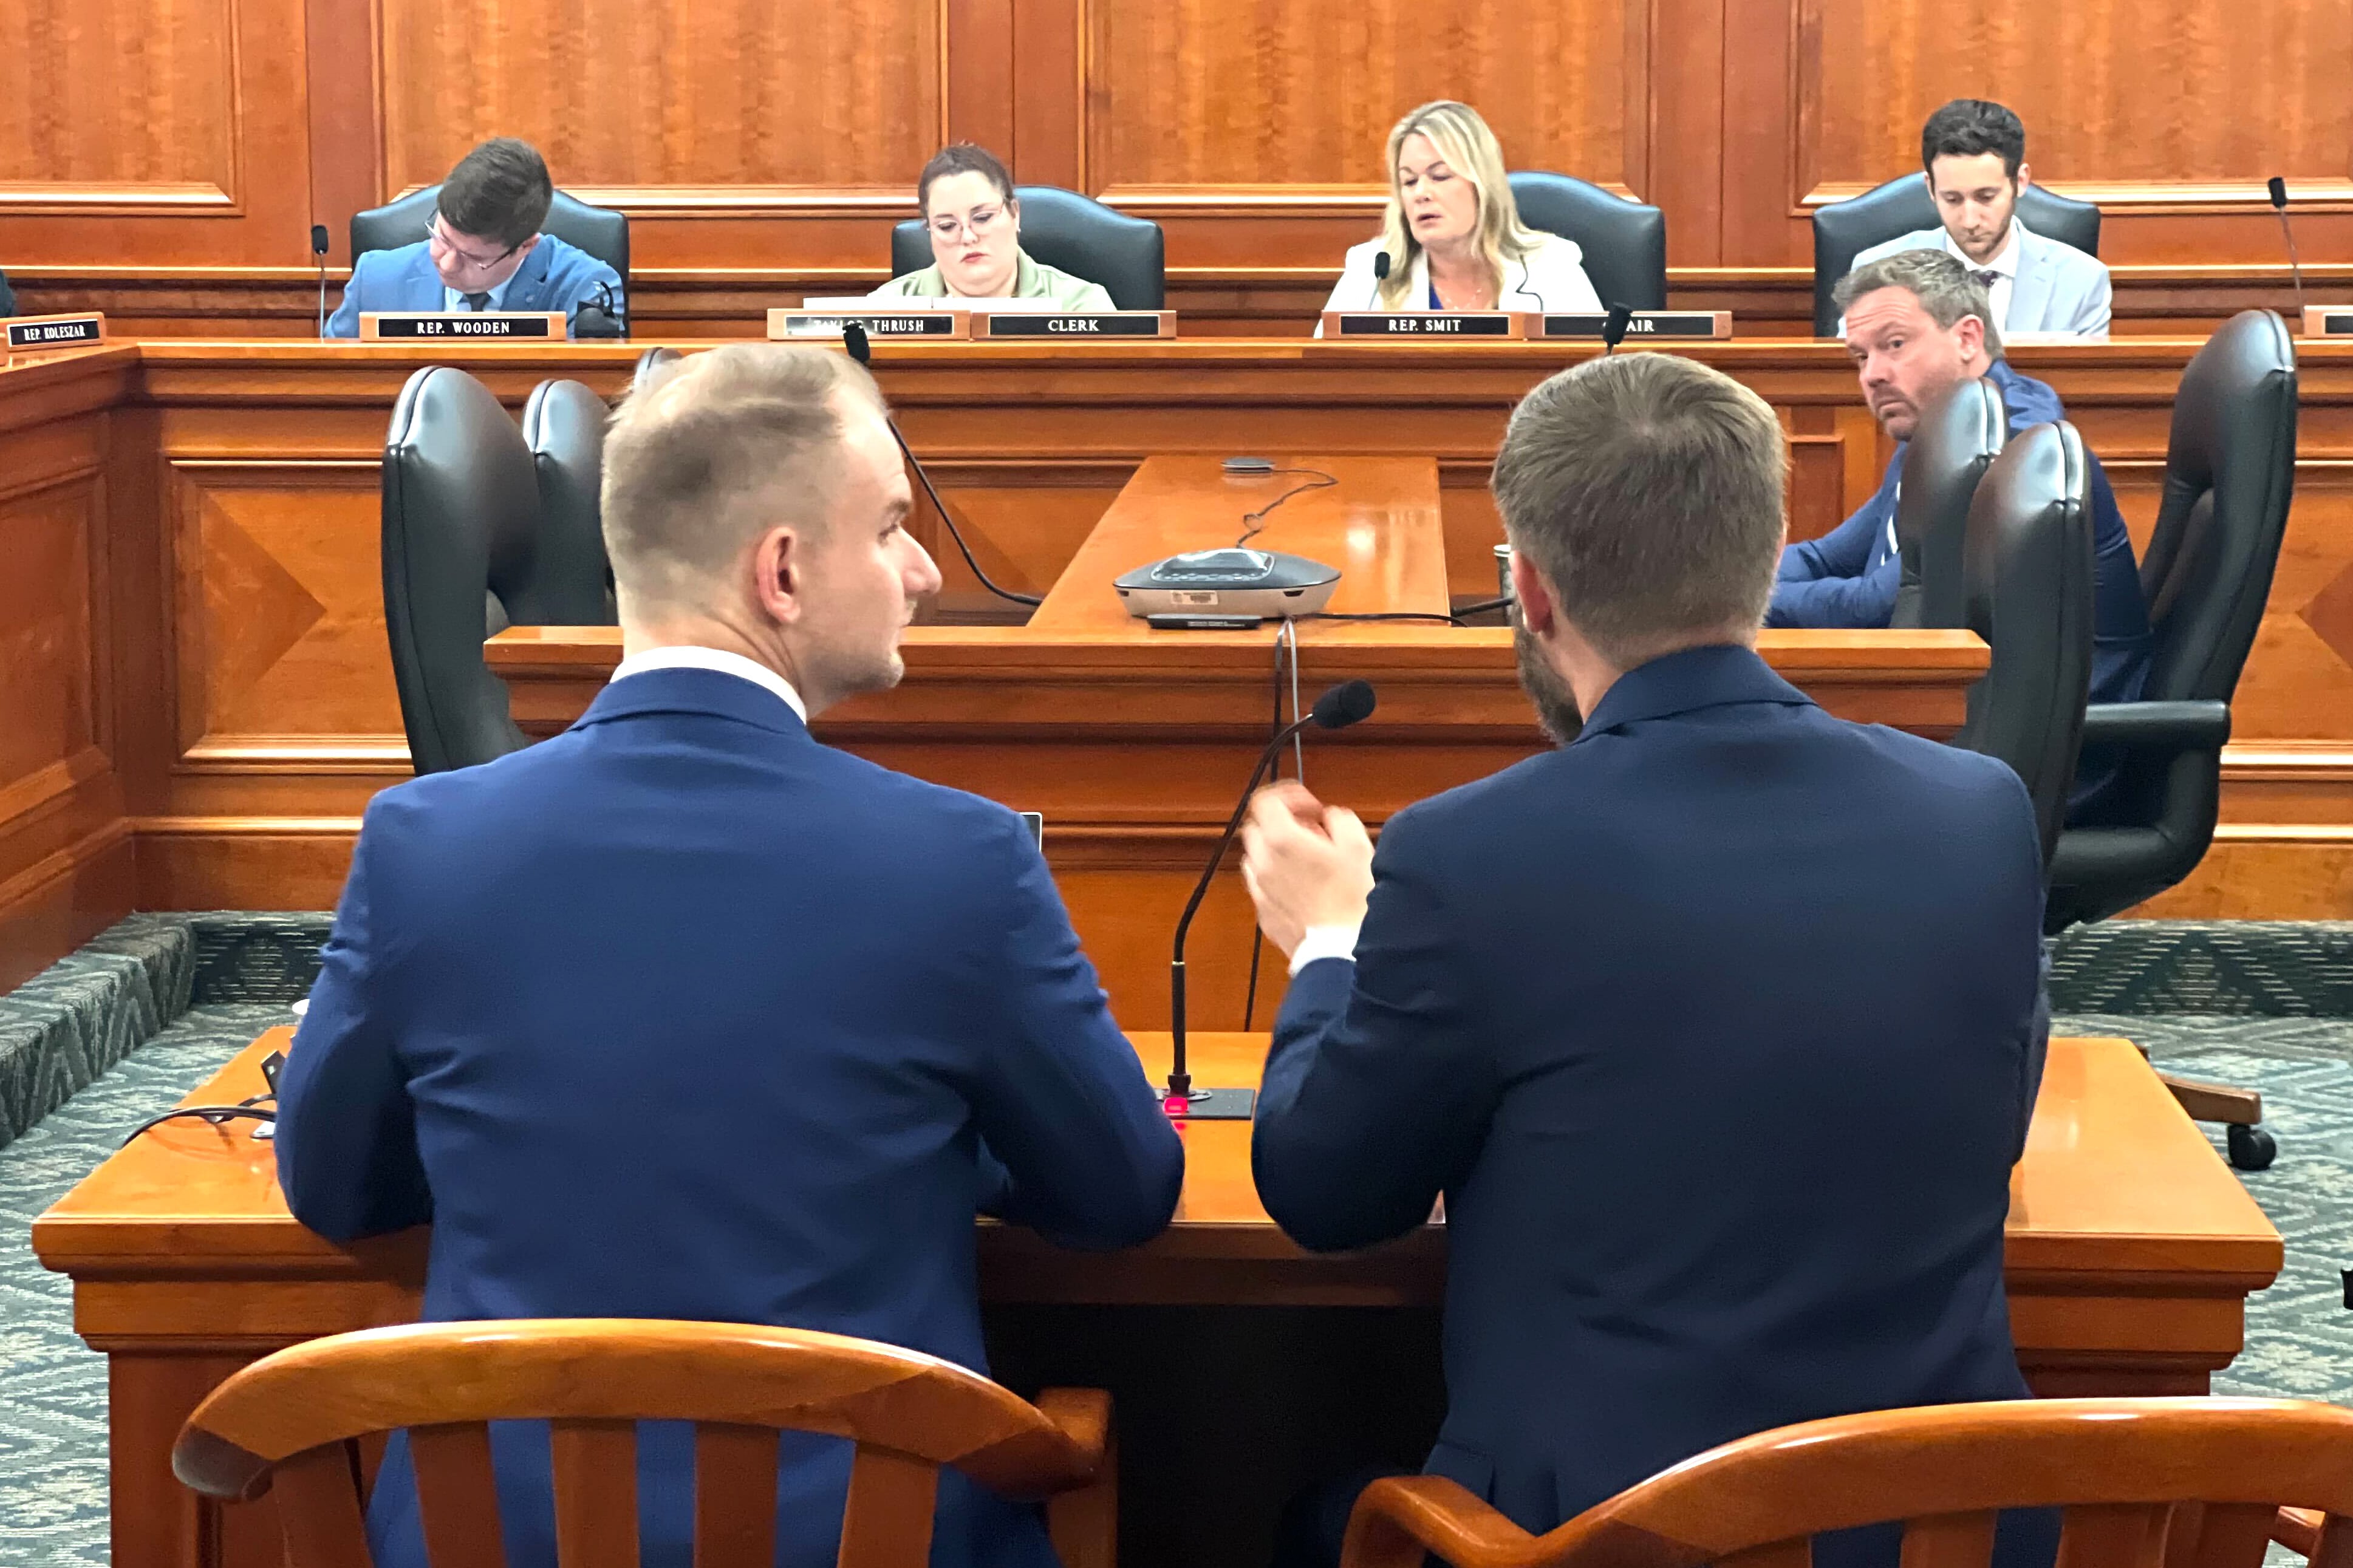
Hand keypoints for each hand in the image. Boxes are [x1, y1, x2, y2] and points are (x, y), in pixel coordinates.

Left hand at [1238, 781, 1373, 957]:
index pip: (1266, 801)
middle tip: (1311, 832)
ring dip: (1275, 852)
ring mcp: (1260, 890)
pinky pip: (1261, 887)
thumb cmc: (1352, 900)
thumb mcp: (1358, 847)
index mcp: (1282, 840)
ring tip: (1306, 862)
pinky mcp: (1264, 914)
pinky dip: (1275, 879)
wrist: (1342, 949)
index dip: (1288, 796)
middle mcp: (1263, 863)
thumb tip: (1331, 818)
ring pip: (1256, 858)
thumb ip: (1340, 820)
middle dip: (1281, 824)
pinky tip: (1301, 888)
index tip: (1309, 807)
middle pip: (1257, 827)